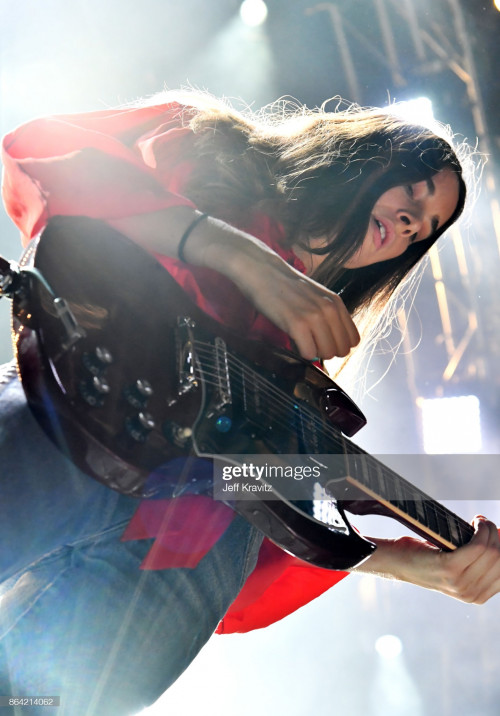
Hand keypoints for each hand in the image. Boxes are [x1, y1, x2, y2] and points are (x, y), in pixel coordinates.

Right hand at [110, 208, 359, 360]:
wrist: (254, 266)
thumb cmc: (278, 283)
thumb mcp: (309, 295)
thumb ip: (323, 315)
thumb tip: (329, 342)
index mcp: (335, 301)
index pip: (352, 338)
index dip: (337, 345)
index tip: (320, 342)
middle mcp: (328, 308)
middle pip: (342, 349)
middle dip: (327, 352)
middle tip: (308, 344)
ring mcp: (314, 315)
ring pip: (327, 352)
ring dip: (314, 354)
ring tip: (299, 342)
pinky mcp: (296, 322)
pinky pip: (308, 352)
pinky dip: (301, 354)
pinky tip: (291, 343)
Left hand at [355, 516, 499, 603]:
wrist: (395, 561)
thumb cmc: (425, 557)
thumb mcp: (457, 567)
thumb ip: (478, 563)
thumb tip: (499, 538)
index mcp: (476, 597)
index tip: (496, 534)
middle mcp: (470, 594)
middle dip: (497, 535)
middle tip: (485, 524)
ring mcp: (460, 584)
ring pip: (492, 551)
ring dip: (488, 529)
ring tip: (479, 522)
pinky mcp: (449, 568)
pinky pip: (478, 546)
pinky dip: (480, 529)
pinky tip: (474, 522)